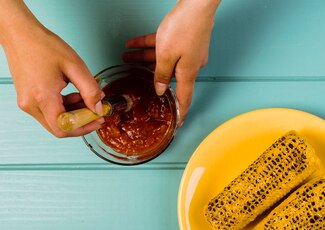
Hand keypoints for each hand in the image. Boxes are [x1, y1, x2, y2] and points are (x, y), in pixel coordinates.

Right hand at [1, 15, 103, 136]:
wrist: (20, 34)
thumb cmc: (43, 46)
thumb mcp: (75, 66)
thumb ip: (90, 90)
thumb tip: (98, 108)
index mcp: (42, 97)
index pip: (65, 128)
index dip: (85, 127)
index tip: (98, 119)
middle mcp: (30, 104)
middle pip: (59, 128)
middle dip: (81, 122)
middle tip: (95, 112)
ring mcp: (26, 102)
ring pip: (54, 121)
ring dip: (73, 114)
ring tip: (86, 99)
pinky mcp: (26, 98)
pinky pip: (48, 112)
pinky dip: (63, 108)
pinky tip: (74, 95)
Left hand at [123, 0, 219, 123]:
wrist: (197, 6)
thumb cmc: (185, 28)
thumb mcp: (167, 55)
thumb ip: (162, 74)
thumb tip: (160, 89)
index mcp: (188, 73)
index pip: (184, 99)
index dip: (181, 113)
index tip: (178, 123)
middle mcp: (190, 65)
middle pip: (168, 76)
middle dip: (150, 77)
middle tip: (135, 81)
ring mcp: (188, 52)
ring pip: (163, 59)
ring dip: (144, 59)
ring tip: (127, 57)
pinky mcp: (185, 40)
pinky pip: (164, 46)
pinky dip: (150, 46)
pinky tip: (134, 44)